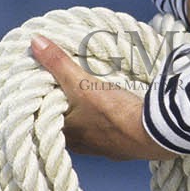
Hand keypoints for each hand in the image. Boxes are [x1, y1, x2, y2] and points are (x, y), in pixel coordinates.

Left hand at [30, 35, 175, 161]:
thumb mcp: (81, 84)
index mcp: (66, 135)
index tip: (43, 86)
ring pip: (86, 128)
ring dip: (85, 114)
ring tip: (86, 95)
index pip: (44, 118)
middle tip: (63, 87)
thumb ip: (58, 63)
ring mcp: (103, 149)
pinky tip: (109, 110)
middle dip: (64, 106)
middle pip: (65, 122)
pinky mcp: (121, 147)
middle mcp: (81, 146)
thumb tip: (34, 42)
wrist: (155, 134)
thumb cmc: (114, 113)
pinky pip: (106, 132)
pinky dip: (104, 120)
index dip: (43, 102)